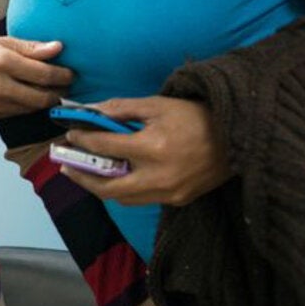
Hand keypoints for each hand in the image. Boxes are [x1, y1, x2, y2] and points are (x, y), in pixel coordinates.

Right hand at [0, 37, 72, 118]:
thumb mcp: (1, 41)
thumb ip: (31, 47)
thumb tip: (58, 48)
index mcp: (3, 62)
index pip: (44, 74)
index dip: (63, 76)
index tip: (72, 73)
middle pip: (42, 97)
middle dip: (60, 92)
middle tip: (67, 85)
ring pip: (33, 107)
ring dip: (47, 100)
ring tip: (53, 89)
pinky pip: (20, 113)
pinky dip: (31, 106)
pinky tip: (34, 96)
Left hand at [61, 96, 231, 205]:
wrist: (238, 138)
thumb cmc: (198, 116)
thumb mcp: (160, 104)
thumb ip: (124, 109)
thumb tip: (93, 112)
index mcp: (152, 147)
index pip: (105, 147)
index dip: (83, 140)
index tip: (71, 135)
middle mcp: (157, 176)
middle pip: (106, 186)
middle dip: (81, 176)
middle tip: (65, 166)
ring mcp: (168, 193)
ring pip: (122, 199)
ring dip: (100, 187)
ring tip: (86, 174)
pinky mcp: (177, 201)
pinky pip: (141, 200)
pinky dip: (124, 191)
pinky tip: (118, 178)